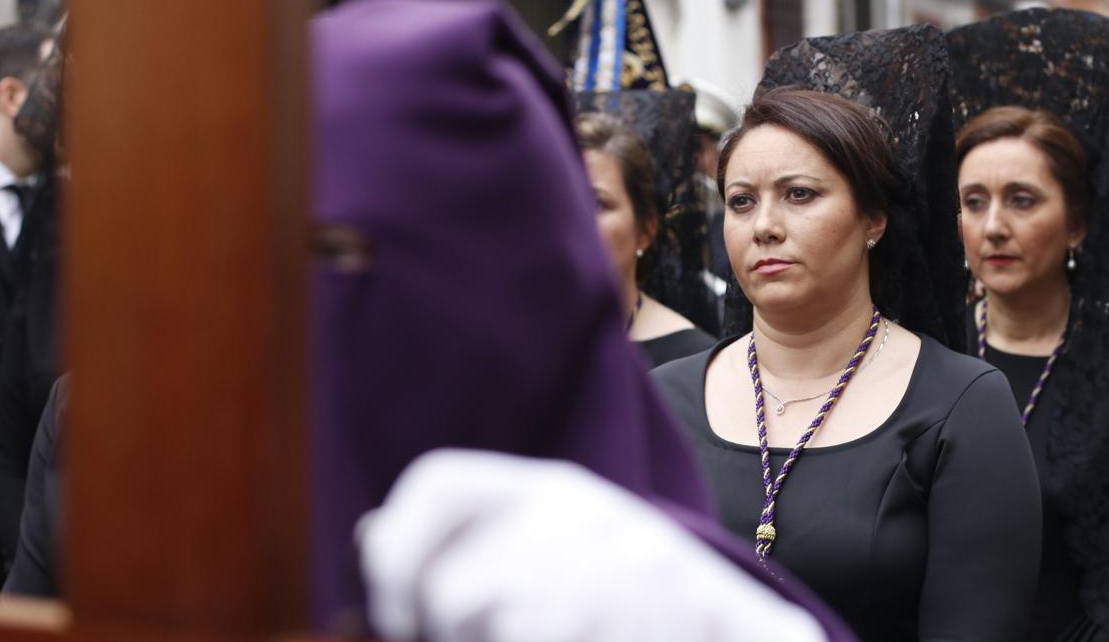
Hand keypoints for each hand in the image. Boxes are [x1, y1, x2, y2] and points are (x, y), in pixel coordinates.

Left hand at [358, 449, 829, 641]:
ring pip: (479, 624)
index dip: (395, 548)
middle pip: (446, 587)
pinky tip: (573, 639)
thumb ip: (476, 534)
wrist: (736, 635)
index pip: (437, 481)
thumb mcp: (562, 542)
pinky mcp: (606, 623)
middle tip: (476, 636)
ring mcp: (601, 576)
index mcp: (553, 488)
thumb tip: (371, 533)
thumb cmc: (631, 596)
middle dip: (446, 633)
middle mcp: (574, 517)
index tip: (400, 610)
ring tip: (544, 633)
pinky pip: (521, 638)